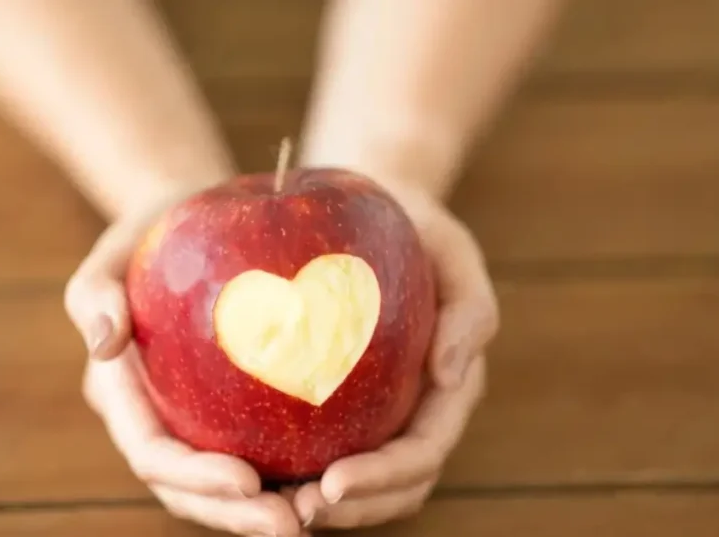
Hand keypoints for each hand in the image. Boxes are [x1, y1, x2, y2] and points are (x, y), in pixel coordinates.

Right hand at [65, 195, 309, 536]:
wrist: (181, 223)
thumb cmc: (146, 233)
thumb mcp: (114, 248)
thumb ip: (96, 293)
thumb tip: (104, 343)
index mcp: (121, 398)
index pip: (153, 454)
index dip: (195, 478)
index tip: (247, 480)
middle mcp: (155, 422)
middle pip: (189, 490)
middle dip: (235, 515)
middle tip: (291, 526)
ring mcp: (192, 422)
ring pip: (226, 486)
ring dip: (265, 509)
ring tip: (320, 515)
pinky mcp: (228, 411)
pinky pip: (260, 450)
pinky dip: (289, 471)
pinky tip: (340, 473)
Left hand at [290, 194, 498, 529]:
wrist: (380, 212)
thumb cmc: (418, 225)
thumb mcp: (452, 249)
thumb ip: (469, 309)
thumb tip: (450, 375)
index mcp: (447, 390)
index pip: (421, 453)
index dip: (382, 479)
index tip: (331, 485)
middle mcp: (416, 412)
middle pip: (393, 487)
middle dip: (350, 510)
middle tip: (293, 512)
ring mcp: (380, 412)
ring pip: (358, 482)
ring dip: (321, 504)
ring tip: (269, 505)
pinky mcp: (342, 401)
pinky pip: (319, 444)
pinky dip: (293, 467)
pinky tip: (249, 468)